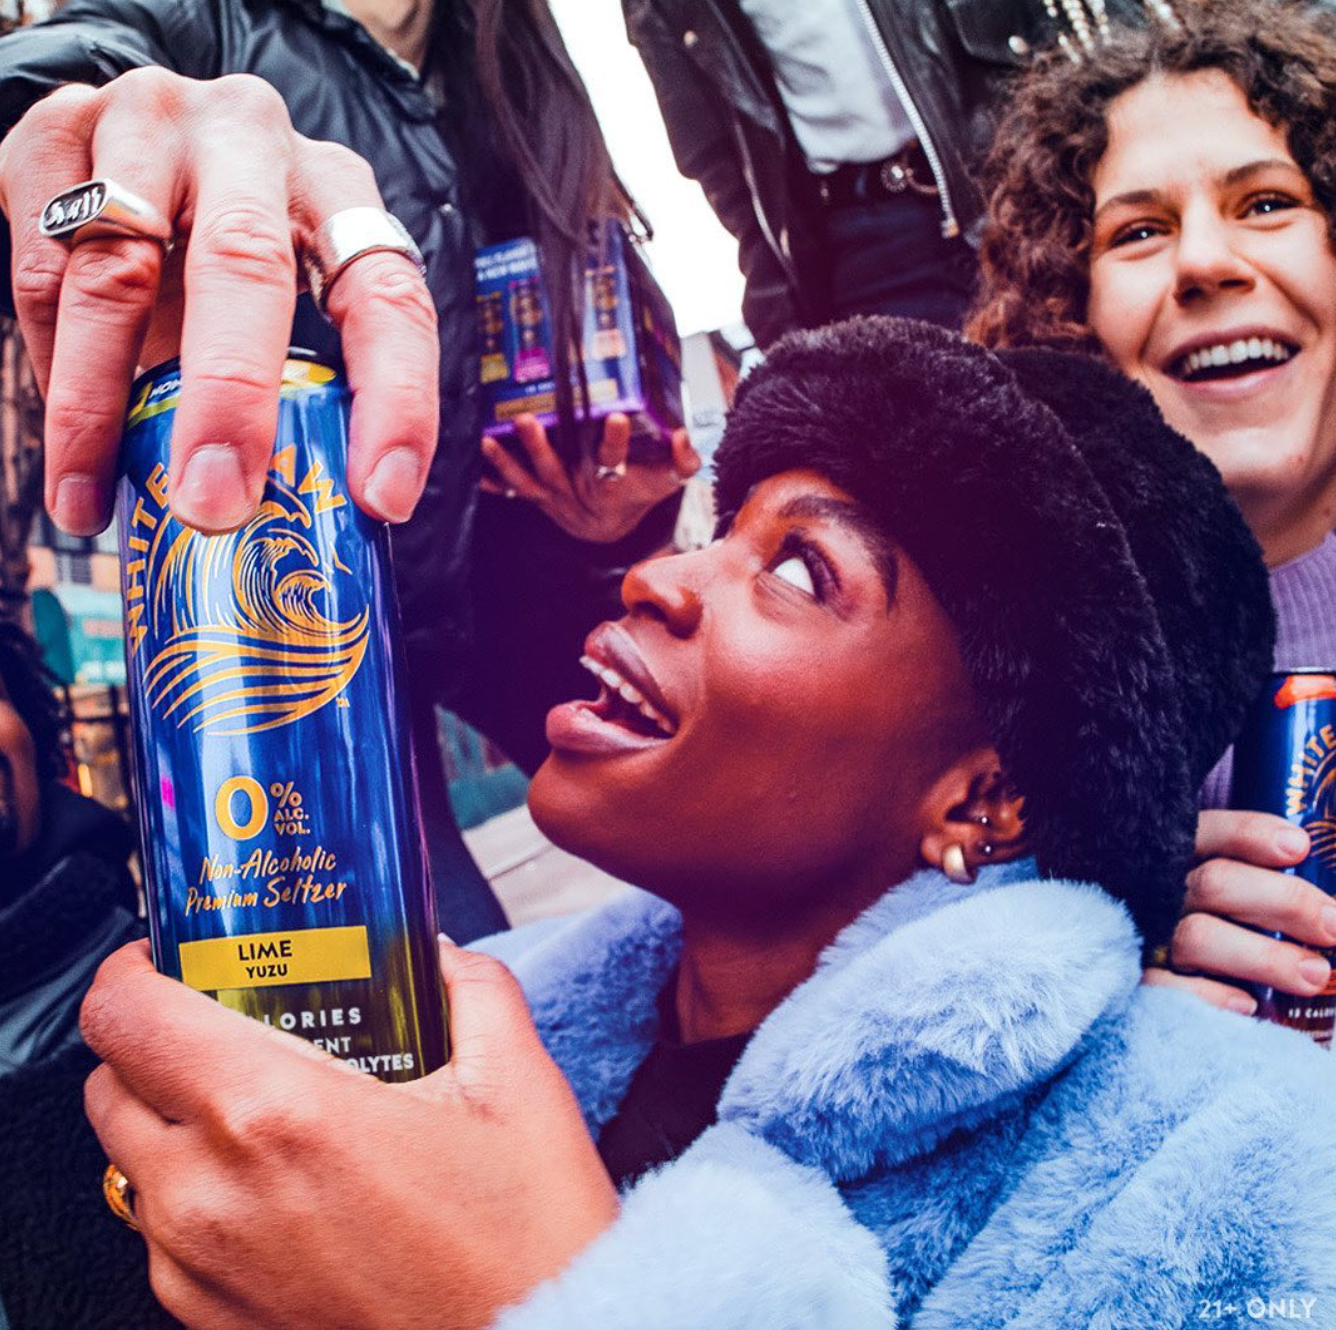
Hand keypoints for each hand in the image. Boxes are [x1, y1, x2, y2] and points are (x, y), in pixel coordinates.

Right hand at [0, 69, 438, 535]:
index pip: (389, 297)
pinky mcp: (55, 130)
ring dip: (98, 406)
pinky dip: (50, 360)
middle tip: (212, 503)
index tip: (381, 499)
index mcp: (336, 189)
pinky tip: (66, 427)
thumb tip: (303, 523)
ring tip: (89, 500)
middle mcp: (250, 139)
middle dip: (229, 398)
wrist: (133, 134)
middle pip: (245, 263)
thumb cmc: (230, 243)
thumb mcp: (292, 289)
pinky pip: (42, 267)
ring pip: (115, 273)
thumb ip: (305, 378)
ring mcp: (148, 122)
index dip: (396, 402)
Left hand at [80, 939, 617, 1329]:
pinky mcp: (205, 1319)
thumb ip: (472, 987)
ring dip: (172, 1112)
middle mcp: (212, 1193)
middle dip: (155, 1036)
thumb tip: (434, 955)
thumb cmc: (522, 1245)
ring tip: (259, 1097)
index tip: (168, 955)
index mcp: (277, 1114)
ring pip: (131, 1156)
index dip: (132, 970)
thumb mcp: (517, 1084)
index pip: (127, 1016)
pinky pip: (162, 1228)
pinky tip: (279, 1177)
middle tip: (227, 1017)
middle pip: (111, 1082)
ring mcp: (197, 1267)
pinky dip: (195, 1185)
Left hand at [481, 411, 700, 543]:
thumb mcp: (669, 481)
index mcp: (612, 482)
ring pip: (527, 480)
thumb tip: (684, 434)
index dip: (614, 441)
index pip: (614, 460)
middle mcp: (578, 489)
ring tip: (488, 440)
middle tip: (526, 420)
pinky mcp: (537, 496)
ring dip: (506, 461)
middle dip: (539, 446)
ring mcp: (554, 495)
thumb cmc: (639, 493)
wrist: (610, 527)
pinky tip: (472, 468)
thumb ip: (683, 460)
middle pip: (557, 470)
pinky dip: (491, 481)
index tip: (615, 417)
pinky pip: (511, 491)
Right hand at [1143, 809, 1335, 1012]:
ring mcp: (1144, 936)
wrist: (1114, 967)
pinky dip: (1212, 995)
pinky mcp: (1136, 979)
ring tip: (1314, 975)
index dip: (1252, 836)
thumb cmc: (1202, 917)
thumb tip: (1318, 890)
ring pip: (1197, 938)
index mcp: (1174, 856)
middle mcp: (1157, 891)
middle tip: (1332, 926)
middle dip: (1284, 902)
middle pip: (1214, 884)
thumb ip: (1253, 879)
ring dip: (1264, 957)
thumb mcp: (1218, 884)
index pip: (1209, 832)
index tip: (1299, 847)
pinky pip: (1167, 988)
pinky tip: (1249, 1005)